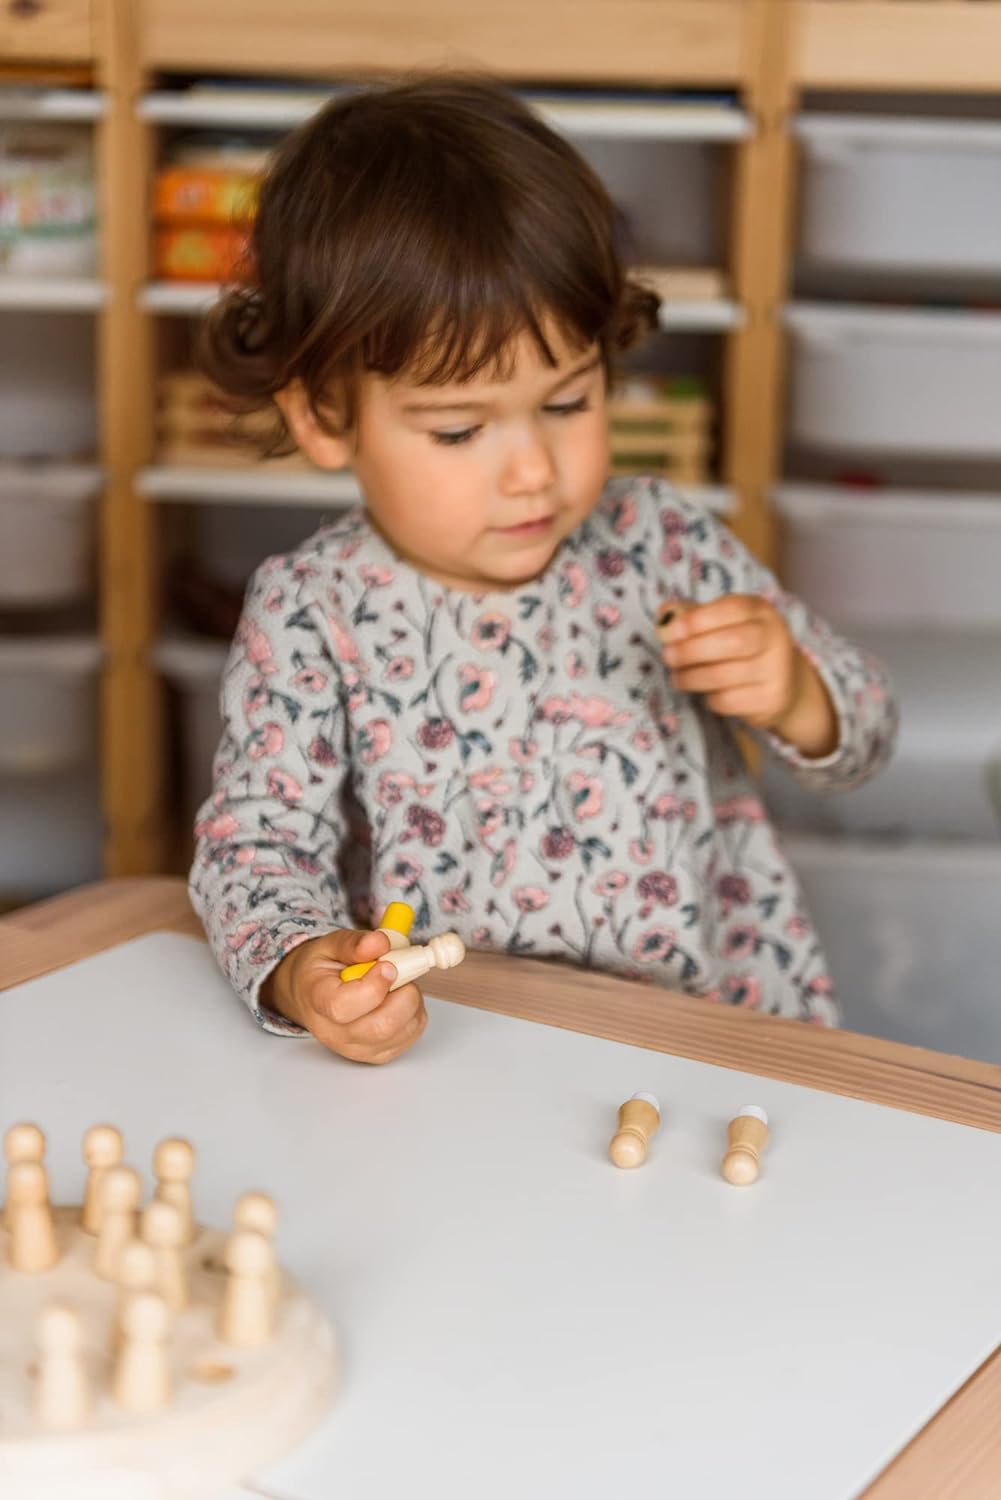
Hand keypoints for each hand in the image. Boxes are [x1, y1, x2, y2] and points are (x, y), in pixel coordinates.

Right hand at [264, 928, 427, 1063]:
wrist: (311, 996)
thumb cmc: (320, 972)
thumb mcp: (328, 946)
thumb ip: (353, 943)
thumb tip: (380, 943)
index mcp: (316, 1001)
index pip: (343, 1007)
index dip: (373, 987)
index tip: (387, 966)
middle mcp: (334, 1032)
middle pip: (379, 1027)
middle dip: (402, 994)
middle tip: (400, 972)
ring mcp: (356, 1048)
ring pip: (400, 1032)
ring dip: (411, 1002)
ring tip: (398, 984)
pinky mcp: (377, 1054)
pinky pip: (409, 1037)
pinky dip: (415, 1014)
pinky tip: (400, 999)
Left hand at [659, 594, 838, 758]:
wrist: (785, 683)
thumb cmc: (742, 647)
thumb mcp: (723, 623)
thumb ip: (693, 616)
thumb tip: (664, 614)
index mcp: (760, 611)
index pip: (731, 609)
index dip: (697, 620)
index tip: (670, 632)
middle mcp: (774, 636)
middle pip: (731, 642)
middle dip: (691, 650)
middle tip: (668, 657)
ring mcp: (776, 669)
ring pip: (724, 675)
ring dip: (691, 678)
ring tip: (678, 678)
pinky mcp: (771, 698)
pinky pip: (729, 701)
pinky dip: (710, 699)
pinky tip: (707, 693)